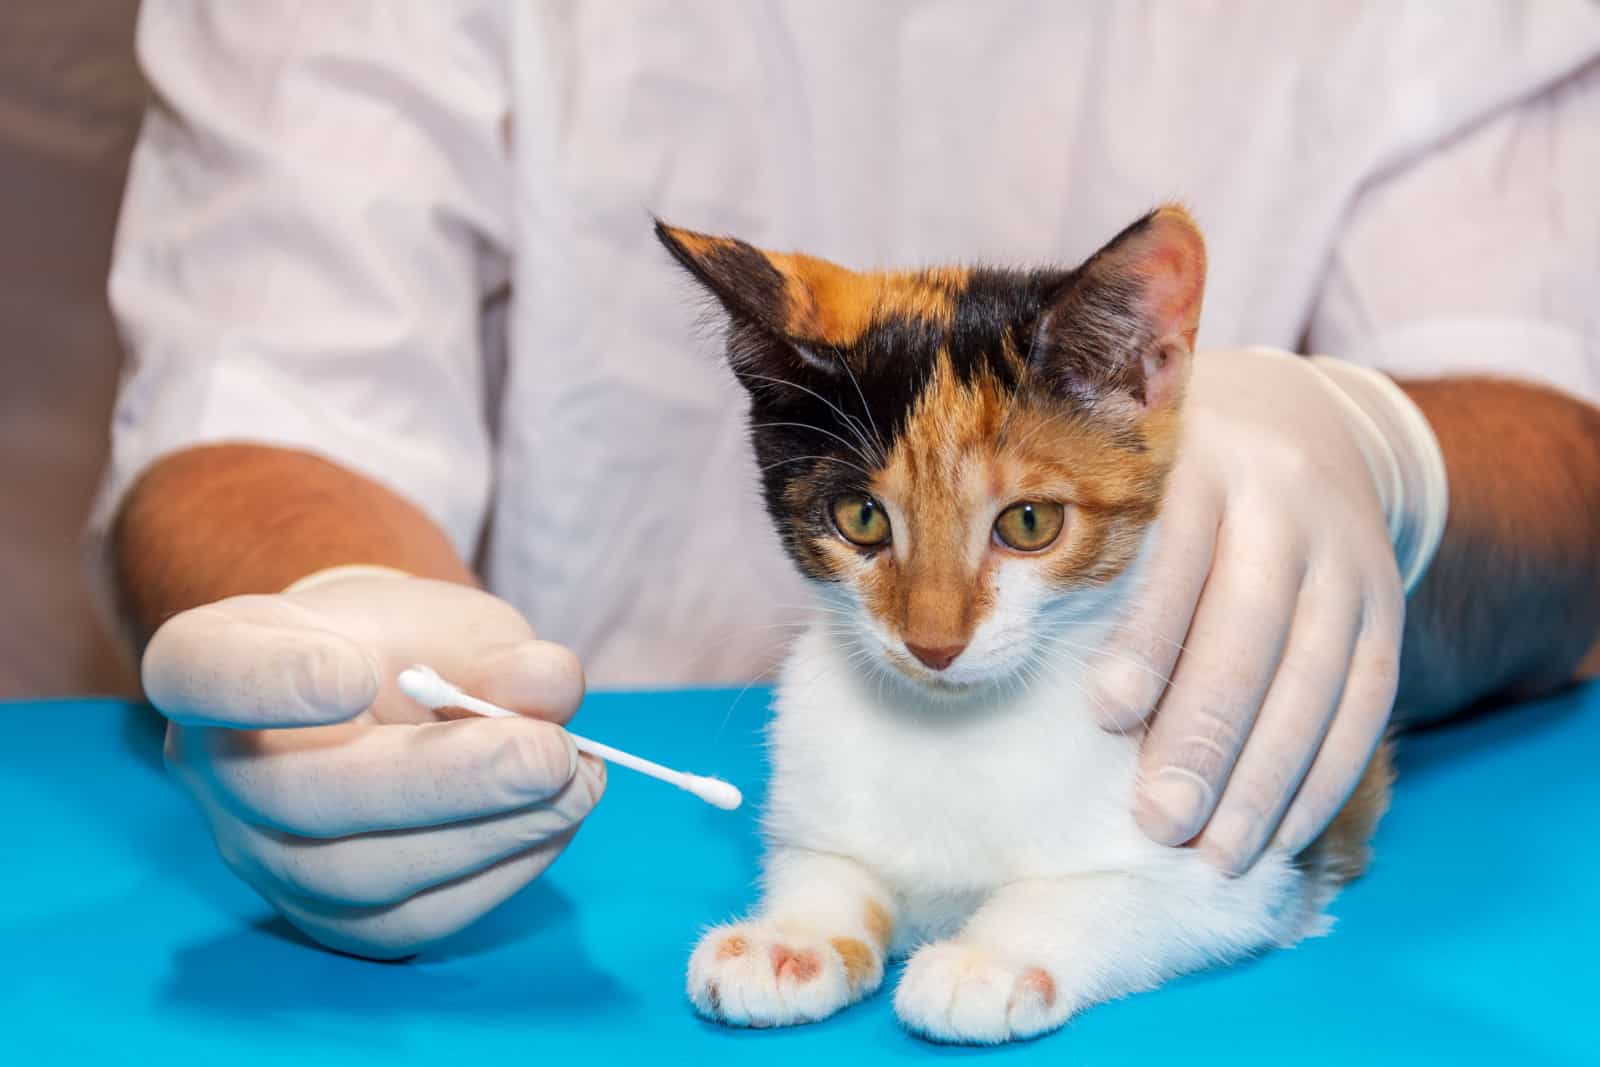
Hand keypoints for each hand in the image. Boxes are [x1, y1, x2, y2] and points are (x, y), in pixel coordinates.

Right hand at [142, 572, 602, 958]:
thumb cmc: (403, 646)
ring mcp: (260, 856)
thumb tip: (552, 689)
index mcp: (213, 660)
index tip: (353, 673)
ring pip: (356, 875)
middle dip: (441, 781)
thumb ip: (494, 651)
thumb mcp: (450, 622)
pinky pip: (410, 920)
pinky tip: (555, 822)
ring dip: (486, 834)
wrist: (380, 701)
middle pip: (296, 794)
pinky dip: (498, 872)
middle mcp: (212, 770)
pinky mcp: (328, 920)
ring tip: (576, 781)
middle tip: (549, 755)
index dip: (272, 681)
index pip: (203, 672)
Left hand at [1091, 348, 1426, 873]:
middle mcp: (1284, 502)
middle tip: (1160, 821)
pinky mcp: (1384, 602)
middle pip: (1251, 628)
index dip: (1148, 637)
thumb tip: (1058, 697)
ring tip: (1216, 854)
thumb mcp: (1124, 488)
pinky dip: (1328, 774)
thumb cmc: (1162, 485)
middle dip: (1206, 734)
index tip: (1106, 715)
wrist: (1289, 423)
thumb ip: (1085, 560)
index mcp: (1201, 462)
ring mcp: (1346, 554)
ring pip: (1315, 675)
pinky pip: (1367, 699)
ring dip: (1268, 777)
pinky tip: (1284, 834)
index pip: (1178, 555)